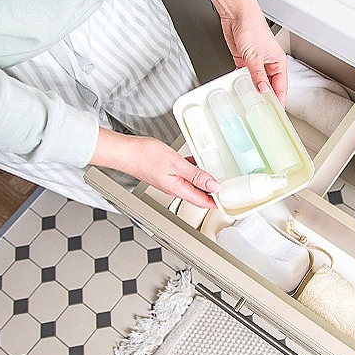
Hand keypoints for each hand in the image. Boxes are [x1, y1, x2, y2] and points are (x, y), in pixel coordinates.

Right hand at [90, 128, 218, 208]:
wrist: (126, 151)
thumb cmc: (144, 157)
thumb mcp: (176, 164)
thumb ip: (196, 175)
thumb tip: (214, 185)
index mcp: (178, 189)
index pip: (202, 201)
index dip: (216, 203)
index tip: (229, 202)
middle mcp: (175, 187)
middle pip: (199, 195)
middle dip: (213, 194)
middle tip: (227, 191)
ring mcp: (170, 180)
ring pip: (192, 184)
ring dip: (205, 182)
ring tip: (217, 178)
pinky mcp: (166, 172)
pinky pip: (185, 174)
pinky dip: (195, 170)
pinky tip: (198, 163)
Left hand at [203, 0, 287, 104]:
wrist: (236, 14)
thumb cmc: (251, 26)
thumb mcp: (254, 55)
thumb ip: (257, 75)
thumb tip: (262, 90)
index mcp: (277, 61)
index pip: (281, 86)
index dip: (280, 99)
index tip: (277, 112)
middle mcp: (268, 63)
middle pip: (269, 85)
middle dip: (266, 97)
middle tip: (263, 111)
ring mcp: (255, 62)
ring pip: (256, 82)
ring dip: (253, 90)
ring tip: (250, 103)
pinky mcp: (244, 60)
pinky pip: (245, 76)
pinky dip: (242, 82)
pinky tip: (240, 88)